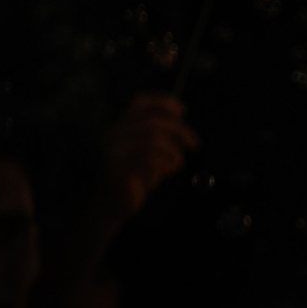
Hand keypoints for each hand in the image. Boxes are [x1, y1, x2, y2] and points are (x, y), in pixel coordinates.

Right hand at [103, 94, 197, 219]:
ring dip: (174, 150)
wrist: (111, 205)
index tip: (182, 110)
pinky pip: (149, 158)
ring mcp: (113, 150)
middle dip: (179, 130)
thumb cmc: (134, 179)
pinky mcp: (117, 168)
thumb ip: (161, 138)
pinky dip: (166, 162)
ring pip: (153, 138)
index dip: (163, 102)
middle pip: (153, 121)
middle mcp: (114, 134)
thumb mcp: (150, 155)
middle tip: (195, 144)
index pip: (140, 102)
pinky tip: (170, 171)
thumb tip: (179, 118)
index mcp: (121, 126)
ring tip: (179, 162)